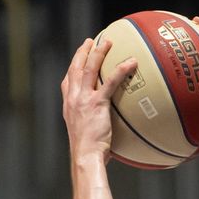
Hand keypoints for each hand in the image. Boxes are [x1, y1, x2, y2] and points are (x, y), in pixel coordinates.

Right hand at [60, 38, 136, 158]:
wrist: (85, 156)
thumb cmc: (88, 153)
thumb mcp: (85, 136)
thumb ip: (92, 127)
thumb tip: (107, 131)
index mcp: (69, 107)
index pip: (67, 84)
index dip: (71, 70)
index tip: (76, 61)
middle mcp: (73, 99)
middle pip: (75, 69)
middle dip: (82, 53)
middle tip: (89, 42)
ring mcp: (83, 99)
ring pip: (89, 68)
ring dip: (98, 52)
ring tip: (107, 41)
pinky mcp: (96, 103)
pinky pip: (110, 82)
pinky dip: (120, 70)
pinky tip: (131, 62)